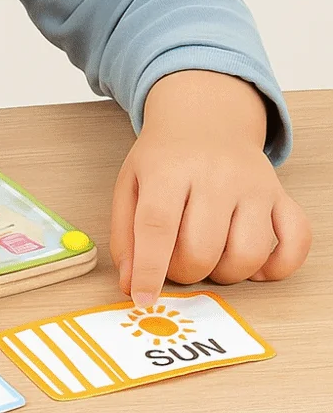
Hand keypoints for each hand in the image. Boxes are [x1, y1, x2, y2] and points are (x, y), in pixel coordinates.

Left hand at [110, 71, 311, 306]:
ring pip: (246, 255)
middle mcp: (214, 174)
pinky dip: (277, 267)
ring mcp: (252, 185)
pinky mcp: (280, 195)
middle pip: (202, 248)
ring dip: (225, 275)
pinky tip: (253, 265)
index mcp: (168, 169)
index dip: (149, 269)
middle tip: (176, 262)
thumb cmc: (164, 159)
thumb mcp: (130, 184)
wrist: (204, 119)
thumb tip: (131, 284)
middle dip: (185, 272)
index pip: (157, 226)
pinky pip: (294, 243)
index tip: (144, 299)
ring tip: (209, 258)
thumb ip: (125, 234)